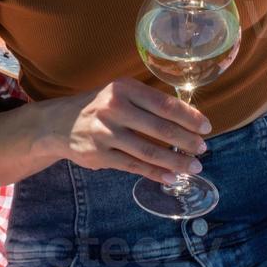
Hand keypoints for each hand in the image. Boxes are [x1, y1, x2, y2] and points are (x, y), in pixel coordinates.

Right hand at [41, 76, 212, 183]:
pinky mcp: (100, 155)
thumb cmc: (100, 106)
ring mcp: (106, 133)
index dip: (189, 117)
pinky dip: (156, 173)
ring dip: (176, 161)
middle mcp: (114, 108)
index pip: (164, 104)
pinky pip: (135, 166)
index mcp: (124, 89)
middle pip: (160, 128)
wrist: (59, 123)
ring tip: (194, 166)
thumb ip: (147, 102)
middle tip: (203, 149)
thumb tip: (187, 118)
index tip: (206, 127)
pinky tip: (172, 177)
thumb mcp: (120, 93)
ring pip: (149, 151)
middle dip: (187, 141)